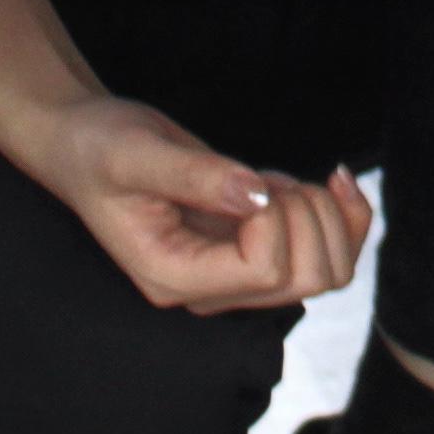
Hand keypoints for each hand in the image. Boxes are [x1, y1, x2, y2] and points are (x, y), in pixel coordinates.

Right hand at [13, 94, 372, 315]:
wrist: (89, 144)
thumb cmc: (100, 147)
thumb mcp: (135, 153)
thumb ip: (193, 175)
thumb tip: (256, 195)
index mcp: (175, 276)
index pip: (264, 271)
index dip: (276, 220)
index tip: (247, 179)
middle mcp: (211, 289)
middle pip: (309, 281)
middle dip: (312, 218)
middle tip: (275, 178)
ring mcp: (236, 274)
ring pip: (327, 272)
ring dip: (329, 216)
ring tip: (287, 178)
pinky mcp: (256, 250)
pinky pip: (328, 252)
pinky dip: (344, 213)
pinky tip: (330, 176)